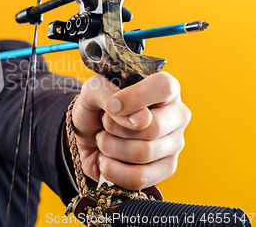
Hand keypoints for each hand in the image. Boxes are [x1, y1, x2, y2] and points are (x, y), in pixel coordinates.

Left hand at [70, 72, 190, 189]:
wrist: (87, 134)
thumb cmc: (96, 106)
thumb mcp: (93, 89)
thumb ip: (110, 94)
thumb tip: (140, 119)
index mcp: (164, 87)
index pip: (163, 87)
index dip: (134, 98)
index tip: (110, 106)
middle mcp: (176, 114)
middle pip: (152, 128)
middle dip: (115, 128)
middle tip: (104, 124)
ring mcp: (175, 143)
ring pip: (144, 153)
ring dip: (110, 147)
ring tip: (103, 139)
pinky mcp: (166, 168)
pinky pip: (139, 177)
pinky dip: (112, 169)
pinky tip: (106, 159)